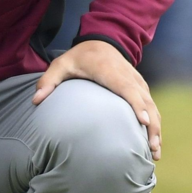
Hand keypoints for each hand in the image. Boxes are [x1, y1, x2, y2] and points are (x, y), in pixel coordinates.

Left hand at [33, 40, 162, 160]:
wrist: (101, 41)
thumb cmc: (79, 57)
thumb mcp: (60, 65)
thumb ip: (48, 82)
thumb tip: (35, 101)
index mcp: (109, 71)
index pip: (127, 88)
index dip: (137, 105)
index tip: (143, 122)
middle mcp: (127, 76)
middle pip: (145, 102)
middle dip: (151, 125)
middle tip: (152, 149)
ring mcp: (136, 82)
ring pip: (151, 106)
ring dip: (156, 128)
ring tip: (156, 152)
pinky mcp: (140, 87)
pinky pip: (151, 106)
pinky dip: (155, 123)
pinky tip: (154, 141)